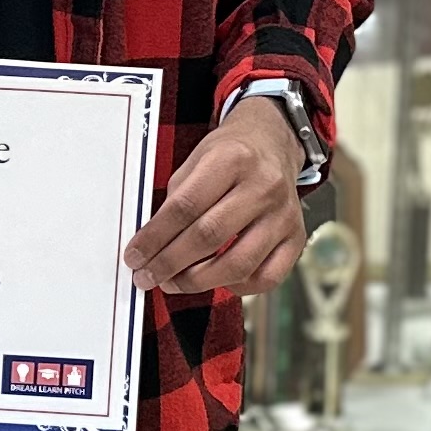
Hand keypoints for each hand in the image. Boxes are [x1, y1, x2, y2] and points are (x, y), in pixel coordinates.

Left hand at [122, 92, 309, 296]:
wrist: (273, 143)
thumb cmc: (229, 154)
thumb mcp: (196, 159)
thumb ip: (175, 199)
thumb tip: (151, 245)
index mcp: (232, 159)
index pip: (185, 207)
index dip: (155, 237)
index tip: (134, 256)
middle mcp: (263, 187)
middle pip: (209, 237)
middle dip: (170, 263)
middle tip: (147, 276)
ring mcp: (283, 215)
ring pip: (238, 264)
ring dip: (197, 282)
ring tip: (173, 282)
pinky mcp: (296, 237)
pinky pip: (266, 278)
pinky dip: (236, 287)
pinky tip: (216, 280)